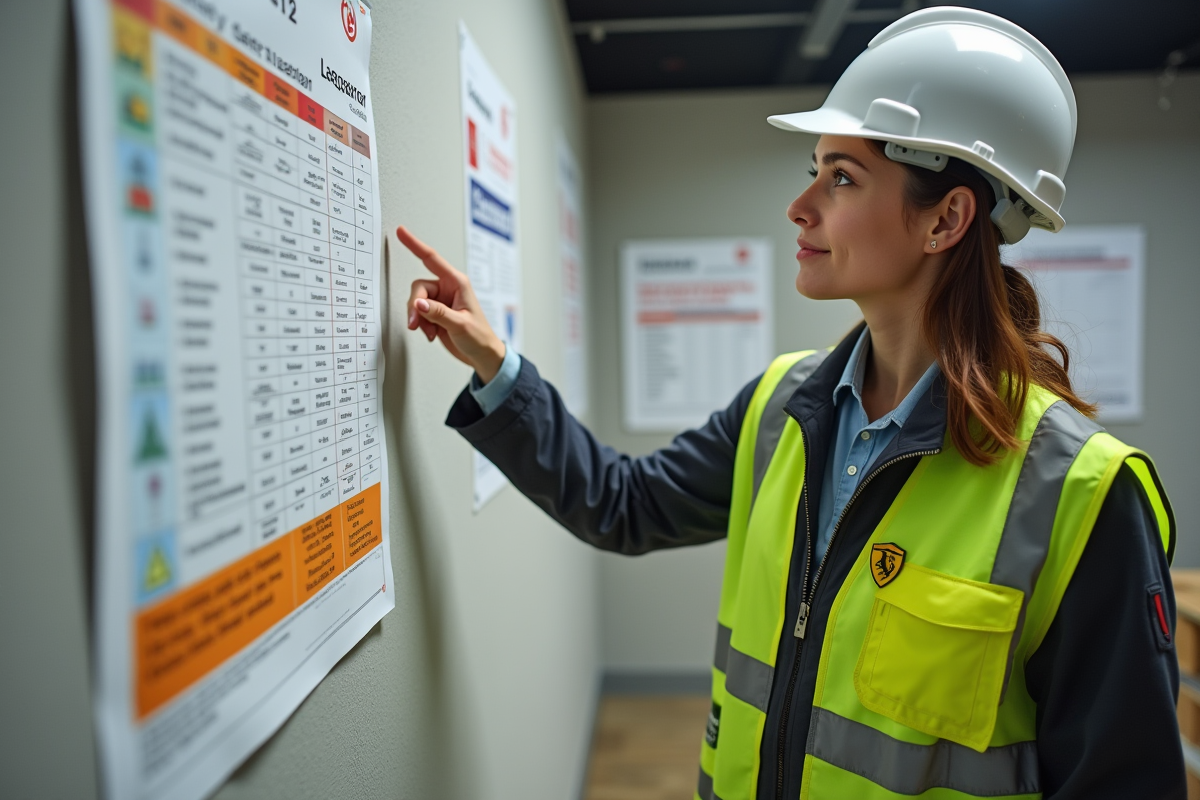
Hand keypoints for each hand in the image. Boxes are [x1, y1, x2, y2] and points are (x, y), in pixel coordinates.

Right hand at [397, 225, 505, 382]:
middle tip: (416, 324)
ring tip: (429, 331)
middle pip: (419, 288)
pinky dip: (421, 325)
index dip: (414, 244)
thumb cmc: (480, 337)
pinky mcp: (435, 313)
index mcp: (457, 282)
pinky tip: (431, 333)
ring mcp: (440, 301)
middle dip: (415, 306)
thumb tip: (418, 303)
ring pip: (416, 302)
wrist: (482, 356)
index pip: (431, 259)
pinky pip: (418, 314)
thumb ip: (438, 313)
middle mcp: (447, 288)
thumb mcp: (460, 325)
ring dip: (418, 318)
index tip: (401, 232)